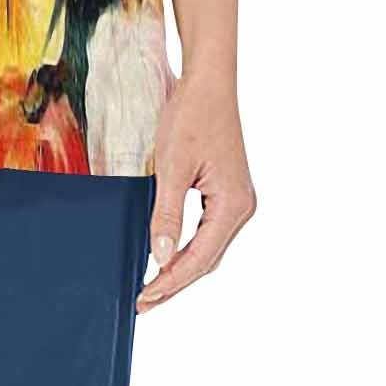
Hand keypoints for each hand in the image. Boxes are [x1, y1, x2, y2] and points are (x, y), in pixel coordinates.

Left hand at [137, 72, 255, 311]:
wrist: (209, 83)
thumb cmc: (191, 117)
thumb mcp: (172, 166)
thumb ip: (166, 214)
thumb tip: (160, 257)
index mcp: (233, 206)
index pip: (199, 259)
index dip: (171, 283)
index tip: (144, 298)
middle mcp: (242, 208)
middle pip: (207, 259)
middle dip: (175, 282)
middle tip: (143, 302)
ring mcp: (237, 201)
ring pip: (208, 248)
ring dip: (181, 268)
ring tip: (152, 287)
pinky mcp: (228, 192)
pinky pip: (208, 231)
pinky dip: (188, 248)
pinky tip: (167, 255)